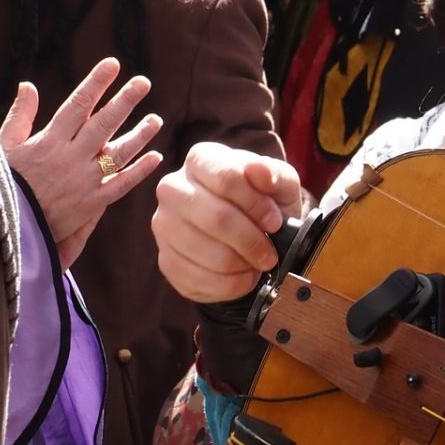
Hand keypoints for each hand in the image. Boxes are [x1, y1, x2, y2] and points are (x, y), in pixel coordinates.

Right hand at [0, 57, 164, 266]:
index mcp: (49, 140)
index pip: (78, 105)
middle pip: (103, 124)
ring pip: (118, 153)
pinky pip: (121, 185)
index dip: (96, 83)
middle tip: (144, 82)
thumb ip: (20, 116)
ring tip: (156, 120)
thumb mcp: (5, 146)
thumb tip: (28, 85)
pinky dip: (139, 171)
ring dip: (139, 135)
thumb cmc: (4, 182)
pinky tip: (155, 157)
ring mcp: (84, 180)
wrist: (5, 227)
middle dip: (125, 101)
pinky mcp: (92, 203)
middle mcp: (70, 157)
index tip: (112, 64)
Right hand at [153, 142, 303, 302]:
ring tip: (257, 262)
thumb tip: (258, 171)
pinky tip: (242, 276)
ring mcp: (164, 225)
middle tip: (271, 253)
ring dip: (242, 264)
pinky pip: (198, 279)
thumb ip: (275, 174)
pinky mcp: (165, 260)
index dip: (257, 205)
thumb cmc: (265, 203)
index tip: (276, 222)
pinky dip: (230, 284)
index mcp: (201, 160)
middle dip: (252, 241)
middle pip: (216, 218)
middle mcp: (173, 188)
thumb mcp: (281, 184)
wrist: (252, 235)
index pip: (227, 178)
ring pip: (206, 252)